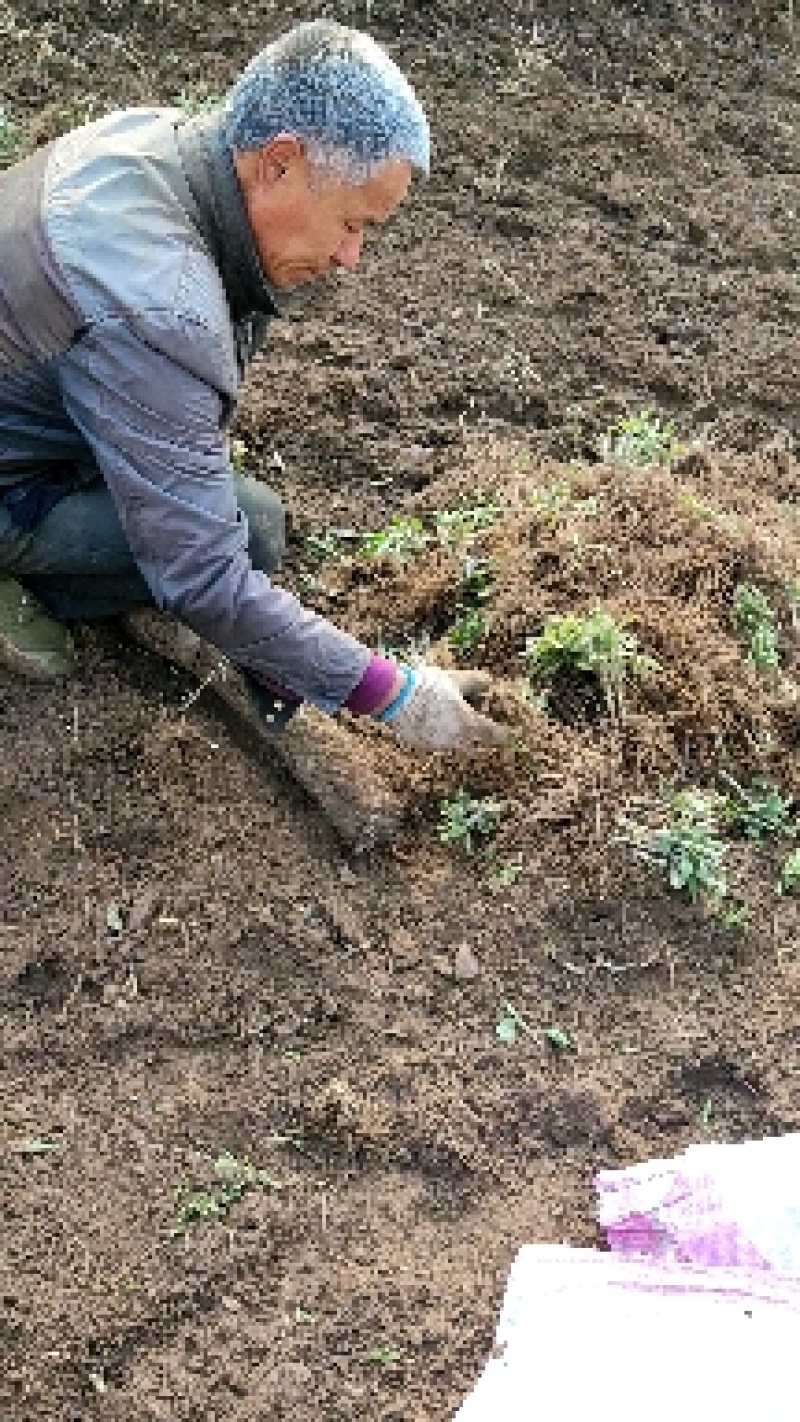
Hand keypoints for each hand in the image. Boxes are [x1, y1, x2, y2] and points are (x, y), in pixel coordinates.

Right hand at [381, 666, 509, 751]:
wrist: (395, 696)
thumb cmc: (428, 685)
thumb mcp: (455, 679)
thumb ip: (476, 682)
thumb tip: (489, 682)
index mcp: (468, 723)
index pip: (493, 734)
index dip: (503, 734)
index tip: (508, 734)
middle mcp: (456, 740)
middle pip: (474, 747)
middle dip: (478, 742)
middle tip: (478, 733)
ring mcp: (437, 745)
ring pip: (452, 745)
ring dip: (455, 738)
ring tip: (448, 722)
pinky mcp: (421, 745)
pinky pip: (434, 742)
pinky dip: (435, 735)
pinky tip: (429, 722)